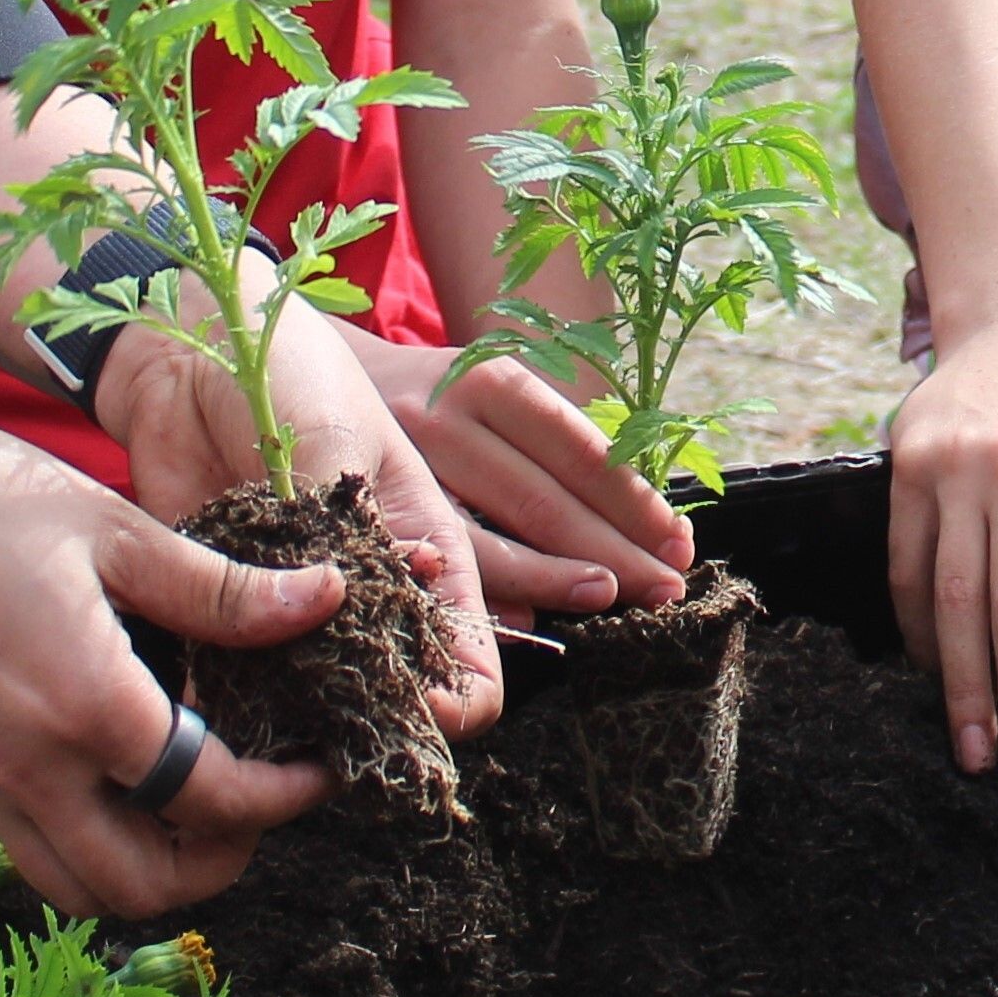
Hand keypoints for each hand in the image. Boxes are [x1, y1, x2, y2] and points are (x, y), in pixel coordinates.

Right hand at [0, 386, 340, 917]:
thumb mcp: (113, 528)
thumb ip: (220, 588)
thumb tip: (325, 599)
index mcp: (85, 704)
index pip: (210, 799)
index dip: (282, 796)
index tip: (321, 765)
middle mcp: (30, 767)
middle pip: (145, 883)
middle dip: (224, 858)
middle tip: (266, 796)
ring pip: (82, 887)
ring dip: (154, 869)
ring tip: (202, 798)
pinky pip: (34, 852)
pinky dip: (94, 847)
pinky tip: (127, 777)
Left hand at [93, 307, 506, 740]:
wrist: (188, 353)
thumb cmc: (286, 368)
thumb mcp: (334, 433)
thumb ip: (346, 522)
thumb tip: (346, 611)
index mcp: (427, 546)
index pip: (471, 657)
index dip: (461, 699)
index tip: (419, 705)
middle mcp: (373, 593)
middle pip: (403, 697)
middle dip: (387, 727)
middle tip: (347, 732)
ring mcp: (303, 611)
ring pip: (320, 705)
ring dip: (304, 724)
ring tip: (276, 730)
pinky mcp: (234, 615)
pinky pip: (241, 682)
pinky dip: (233, 702)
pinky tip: (215, 708)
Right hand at [354, 332, 698, 614]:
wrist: (316, 372)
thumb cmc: (438, 398)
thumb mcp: (492, 395)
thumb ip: (550, 450)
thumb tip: (630, 529)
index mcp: (494, 384)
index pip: (580, 450)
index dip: (635, 502)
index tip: (681, 542)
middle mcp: (447, 420)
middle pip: (542, 499)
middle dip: (614, 550)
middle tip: (669, 589)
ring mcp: (398, 468)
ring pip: (486, 539)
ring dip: (554, 578)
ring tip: (612, 599)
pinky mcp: (360, 507)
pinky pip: (430, 564)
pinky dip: (482, 595)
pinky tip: (526, 624)